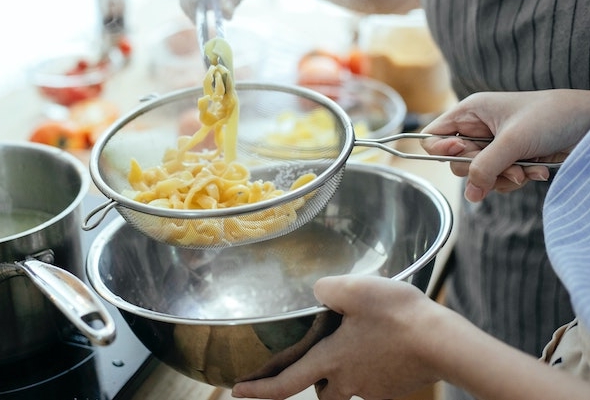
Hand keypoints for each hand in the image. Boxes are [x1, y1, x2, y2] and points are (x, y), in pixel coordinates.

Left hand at [232, 275, 442, 399]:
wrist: (442, 342)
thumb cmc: (396, 316)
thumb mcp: (353, 289)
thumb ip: (326, 290)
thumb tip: (318, 294)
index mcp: (331, 360)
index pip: (285, 383)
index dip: (259, 390)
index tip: (237, 392)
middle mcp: (348, 380)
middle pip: (322, 391)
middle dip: (316, 379)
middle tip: (319, 356)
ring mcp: (373, 387)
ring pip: (349, 386)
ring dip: (345, 372)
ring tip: (358, 341)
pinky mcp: (394, 386)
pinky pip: (374, 380)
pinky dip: (372, 365)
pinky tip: (383, 343)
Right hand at [421, 90, 589, 201]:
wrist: (589, 123)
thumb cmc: (552, 116)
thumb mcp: (513, 141)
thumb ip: (485, 168)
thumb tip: (470, 194)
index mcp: (471, 113)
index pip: (434, 136)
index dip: (443, 150)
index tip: (463, 153)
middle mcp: (478, 129)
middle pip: (457, 162)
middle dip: (482, 169)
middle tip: (506, 166)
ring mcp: (494, 146)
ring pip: (479, 175)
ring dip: (503, 177)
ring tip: (527, 169)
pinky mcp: (510, 159)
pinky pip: (498, 179)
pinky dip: (516, 179)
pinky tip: (537, 170)